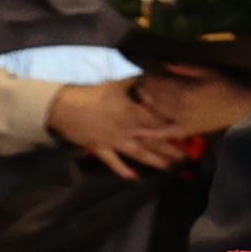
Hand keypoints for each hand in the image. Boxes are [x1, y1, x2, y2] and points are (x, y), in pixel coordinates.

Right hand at [48, 81, 203, 176]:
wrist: (61, 106)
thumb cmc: (89, 92)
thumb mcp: (115, 82)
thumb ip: (135, 80)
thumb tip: (149, 72)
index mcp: (132, 112)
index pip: (158, 122)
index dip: (173, 128)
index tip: (189, 133)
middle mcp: (127, 129)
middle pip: (153, 140)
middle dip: (171, 149)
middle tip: (187, 157)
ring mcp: (114, 141)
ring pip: (139, 153)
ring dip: (155, 161)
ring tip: (170, 168)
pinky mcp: (99, 148)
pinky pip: (113, 162)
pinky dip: (123, 170)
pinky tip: (135, 178)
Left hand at [133, 67, 250, 141]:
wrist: (242, 109)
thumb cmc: (227, 88)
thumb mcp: (209, 72)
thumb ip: (186, 68)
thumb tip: (164, 64)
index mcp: (185, 91)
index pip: (160, 82)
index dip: (149, 77)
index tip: (143, 72)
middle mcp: (180, 106)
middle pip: (155, 96)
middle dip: (144, 88)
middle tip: (138, 82)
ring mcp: (181, 120)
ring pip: (156, 110)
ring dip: (144, 102)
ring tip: (137, 95)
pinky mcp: (186, 130)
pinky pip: (164, 133)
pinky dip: (150, 133)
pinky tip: (135, 132)